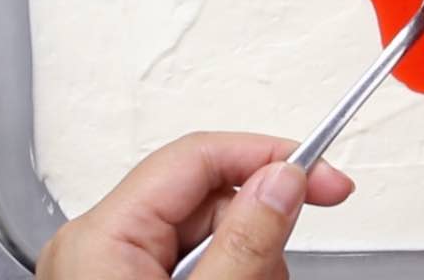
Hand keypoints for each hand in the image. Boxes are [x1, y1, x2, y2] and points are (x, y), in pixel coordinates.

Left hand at [37, 132, 353, 279]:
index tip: (326, 175)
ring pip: (211, 234)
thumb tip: (284, 180)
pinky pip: (196, 264)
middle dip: (262, 227)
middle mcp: (98, 248)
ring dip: (252, 261)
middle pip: (210, 196)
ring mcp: (112, 273)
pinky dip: (234, 276)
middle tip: (285, 263)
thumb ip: (245, 244)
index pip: (198, 156)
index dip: (269, 155)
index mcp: (101, 238)